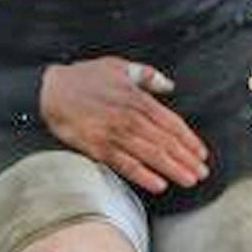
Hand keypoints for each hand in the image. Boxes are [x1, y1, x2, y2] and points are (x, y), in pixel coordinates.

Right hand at [41, 59, 208, 193]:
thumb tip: (168, 85)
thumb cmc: (85, 77)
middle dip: (187, 159)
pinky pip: (125, 165)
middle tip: (201, 173)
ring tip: (189, 180)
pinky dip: (144, 176)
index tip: (201, 153)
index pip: (171, 123)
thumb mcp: (119, 67)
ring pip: (151, 155)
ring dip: (173, 169)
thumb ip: (147, 75)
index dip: (189, 140)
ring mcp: (114, 134)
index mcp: (138, 98)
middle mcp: (130, 117)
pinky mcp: (98, 147)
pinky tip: (159, 185)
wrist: (50, 89)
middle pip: (166, 142)